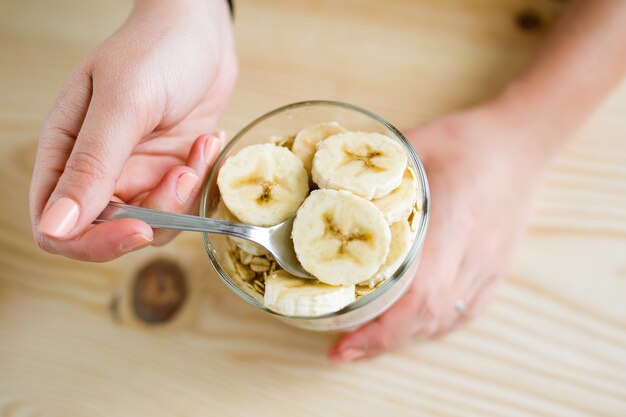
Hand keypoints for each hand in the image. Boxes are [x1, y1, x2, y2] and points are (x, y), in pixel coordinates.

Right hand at [30, 0, 236, 260]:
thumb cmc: (155, 51)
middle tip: (182, 173)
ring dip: (184, 196)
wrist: (200, 30)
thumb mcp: (123, 103)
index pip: (58, 228)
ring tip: (200, 146)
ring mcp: (137, 172)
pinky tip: (208, 140)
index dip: (94, 243)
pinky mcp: (170, 170)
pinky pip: (185, 203)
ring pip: (156, 222)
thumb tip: (56, 225)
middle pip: (113, 232)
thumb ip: (91, 164)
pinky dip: (201, 180)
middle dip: (155, 214)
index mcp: (65, 153)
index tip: (138, 228)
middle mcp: (98, 171)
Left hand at [329, 105, 547, 361]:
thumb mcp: (417, 144)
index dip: (381, 329)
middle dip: (380, 343)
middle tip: (341, 351)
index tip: (344, 344)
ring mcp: (487, 267)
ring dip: (402, 339)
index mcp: (453, 224)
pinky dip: (430, 327)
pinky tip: (409, 331)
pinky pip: (463, 313)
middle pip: (427, 318)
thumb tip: (330, 180)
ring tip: (366, 345)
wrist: (522, 144)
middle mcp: (472, 256)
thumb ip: (376, 170)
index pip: (419, 295)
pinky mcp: (495, 270)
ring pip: (444, 320)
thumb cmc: (470, 140)